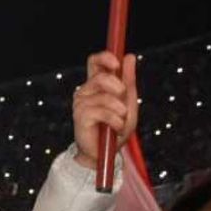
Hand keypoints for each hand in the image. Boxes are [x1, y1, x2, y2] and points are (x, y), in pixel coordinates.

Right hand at [72, 51, 138, 169]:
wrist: (104, 154)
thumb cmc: (115, 128)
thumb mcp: (128, 103)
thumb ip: (128, 80)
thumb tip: (129, 56)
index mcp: (96, 85)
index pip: (94, 61)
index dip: (105, 57)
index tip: (117, 64)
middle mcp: (85, 91)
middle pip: (100, 77)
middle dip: (118, 87)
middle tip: (124, 101)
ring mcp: (80, 103)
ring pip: (105, 97)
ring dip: (120, 111)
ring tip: (121, 122)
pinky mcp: (80, 116)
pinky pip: (103, 112)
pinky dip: (115, 121)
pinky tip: (115, 129)